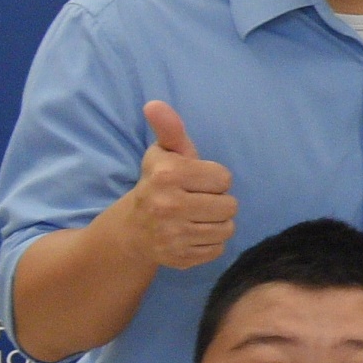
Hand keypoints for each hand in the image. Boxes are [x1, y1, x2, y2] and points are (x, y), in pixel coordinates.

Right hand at [117, 100, 239, 269]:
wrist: (132, 229)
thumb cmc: (158, 183)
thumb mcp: (163, 154)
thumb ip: (169, 129)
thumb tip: (155, 104)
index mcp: (167, 175)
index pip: (224, 178)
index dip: (213, 179)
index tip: (195, 181)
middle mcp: (168, 205)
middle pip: (230, 205)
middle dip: (218, 201)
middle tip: (196, 201)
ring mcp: (173, 235)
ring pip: (227, 229)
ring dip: (217, 223)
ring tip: (196, 217)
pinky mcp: (180, 258)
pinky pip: (218, 250)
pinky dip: (209, 243)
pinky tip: (191, 234)